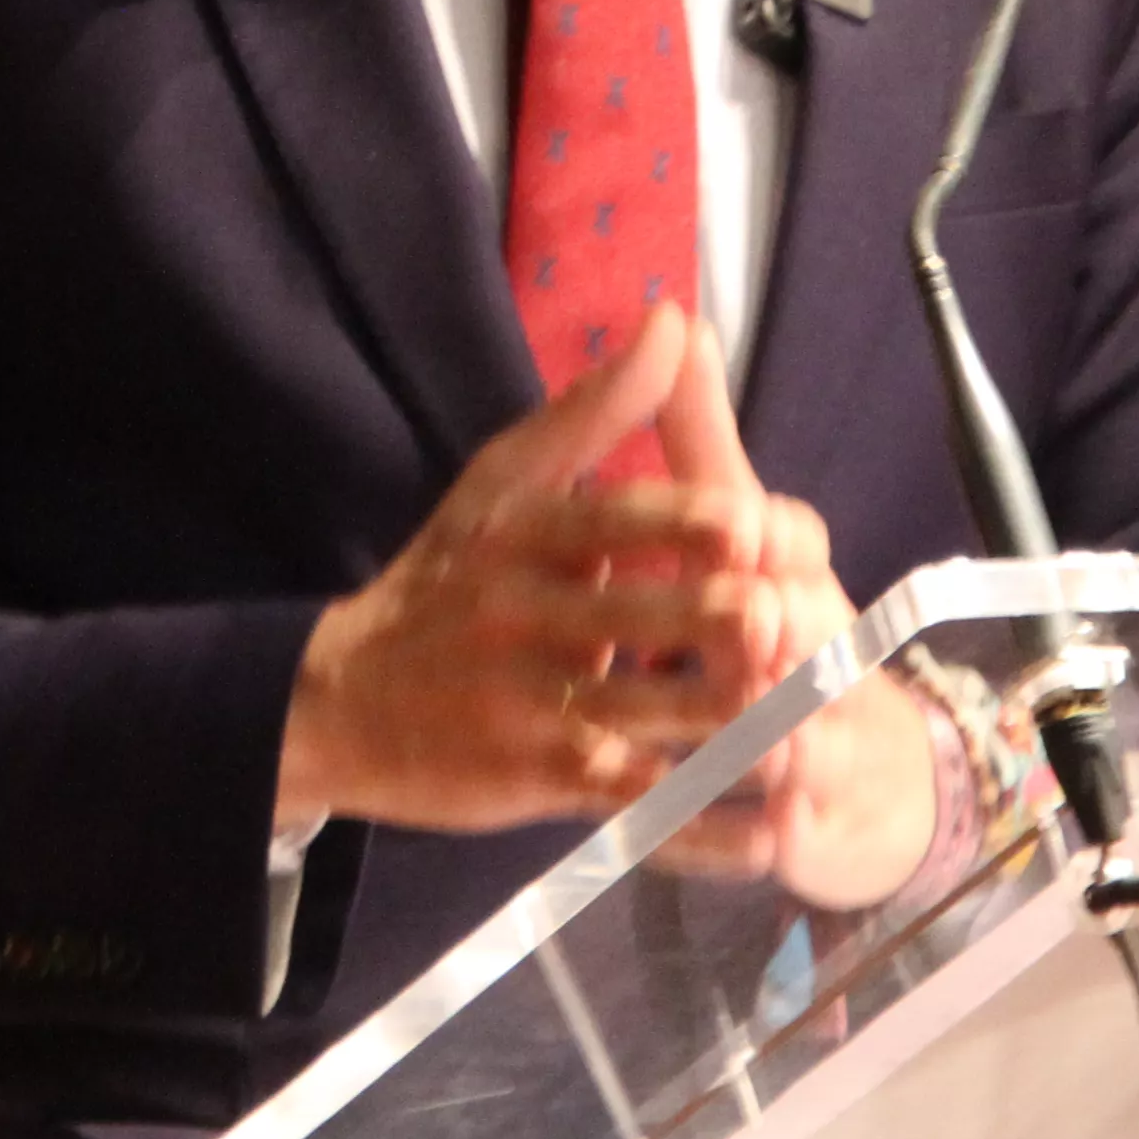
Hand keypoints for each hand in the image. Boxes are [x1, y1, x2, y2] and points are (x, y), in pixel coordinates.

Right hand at [281, 306, 803, 836]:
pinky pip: (627, 798)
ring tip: (800, 721)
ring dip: (719, 719)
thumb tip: (672, 317)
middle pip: (628, 617)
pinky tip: (763, 821)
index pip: (605, 519)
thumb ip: (595, 409)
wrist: (339, 701)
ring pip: (636, 710)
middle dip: (706, 624)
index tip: (750, 528)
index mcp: (521, 534)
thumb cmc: (444, 582)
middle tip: (783, 623)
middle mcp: (521, 616)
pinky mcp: (537, 778)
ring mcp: (528, 702)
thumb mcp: (503, 482)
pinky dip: (697, 815)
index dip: (678, 527)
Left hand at [635, 343, 945, 910]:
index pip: (795, 541)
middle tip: (753, 629)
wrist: (861, 773)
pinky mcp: (796, 820)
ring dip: (781, 735)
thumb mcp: (729, 523)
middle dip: (780, 631)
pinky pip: (773, 827)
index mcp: (792, 575)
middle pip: (802, 637)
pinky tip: (739, 842)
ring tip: (761, 744)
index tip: (748, 528)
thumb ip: (694, 432)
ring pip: (794, 733)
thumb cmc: (779, 628)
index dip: (774, 538)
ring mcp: (812, 741)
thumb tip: (673, 317)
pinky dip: (753, 834)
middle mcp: (812, 652)